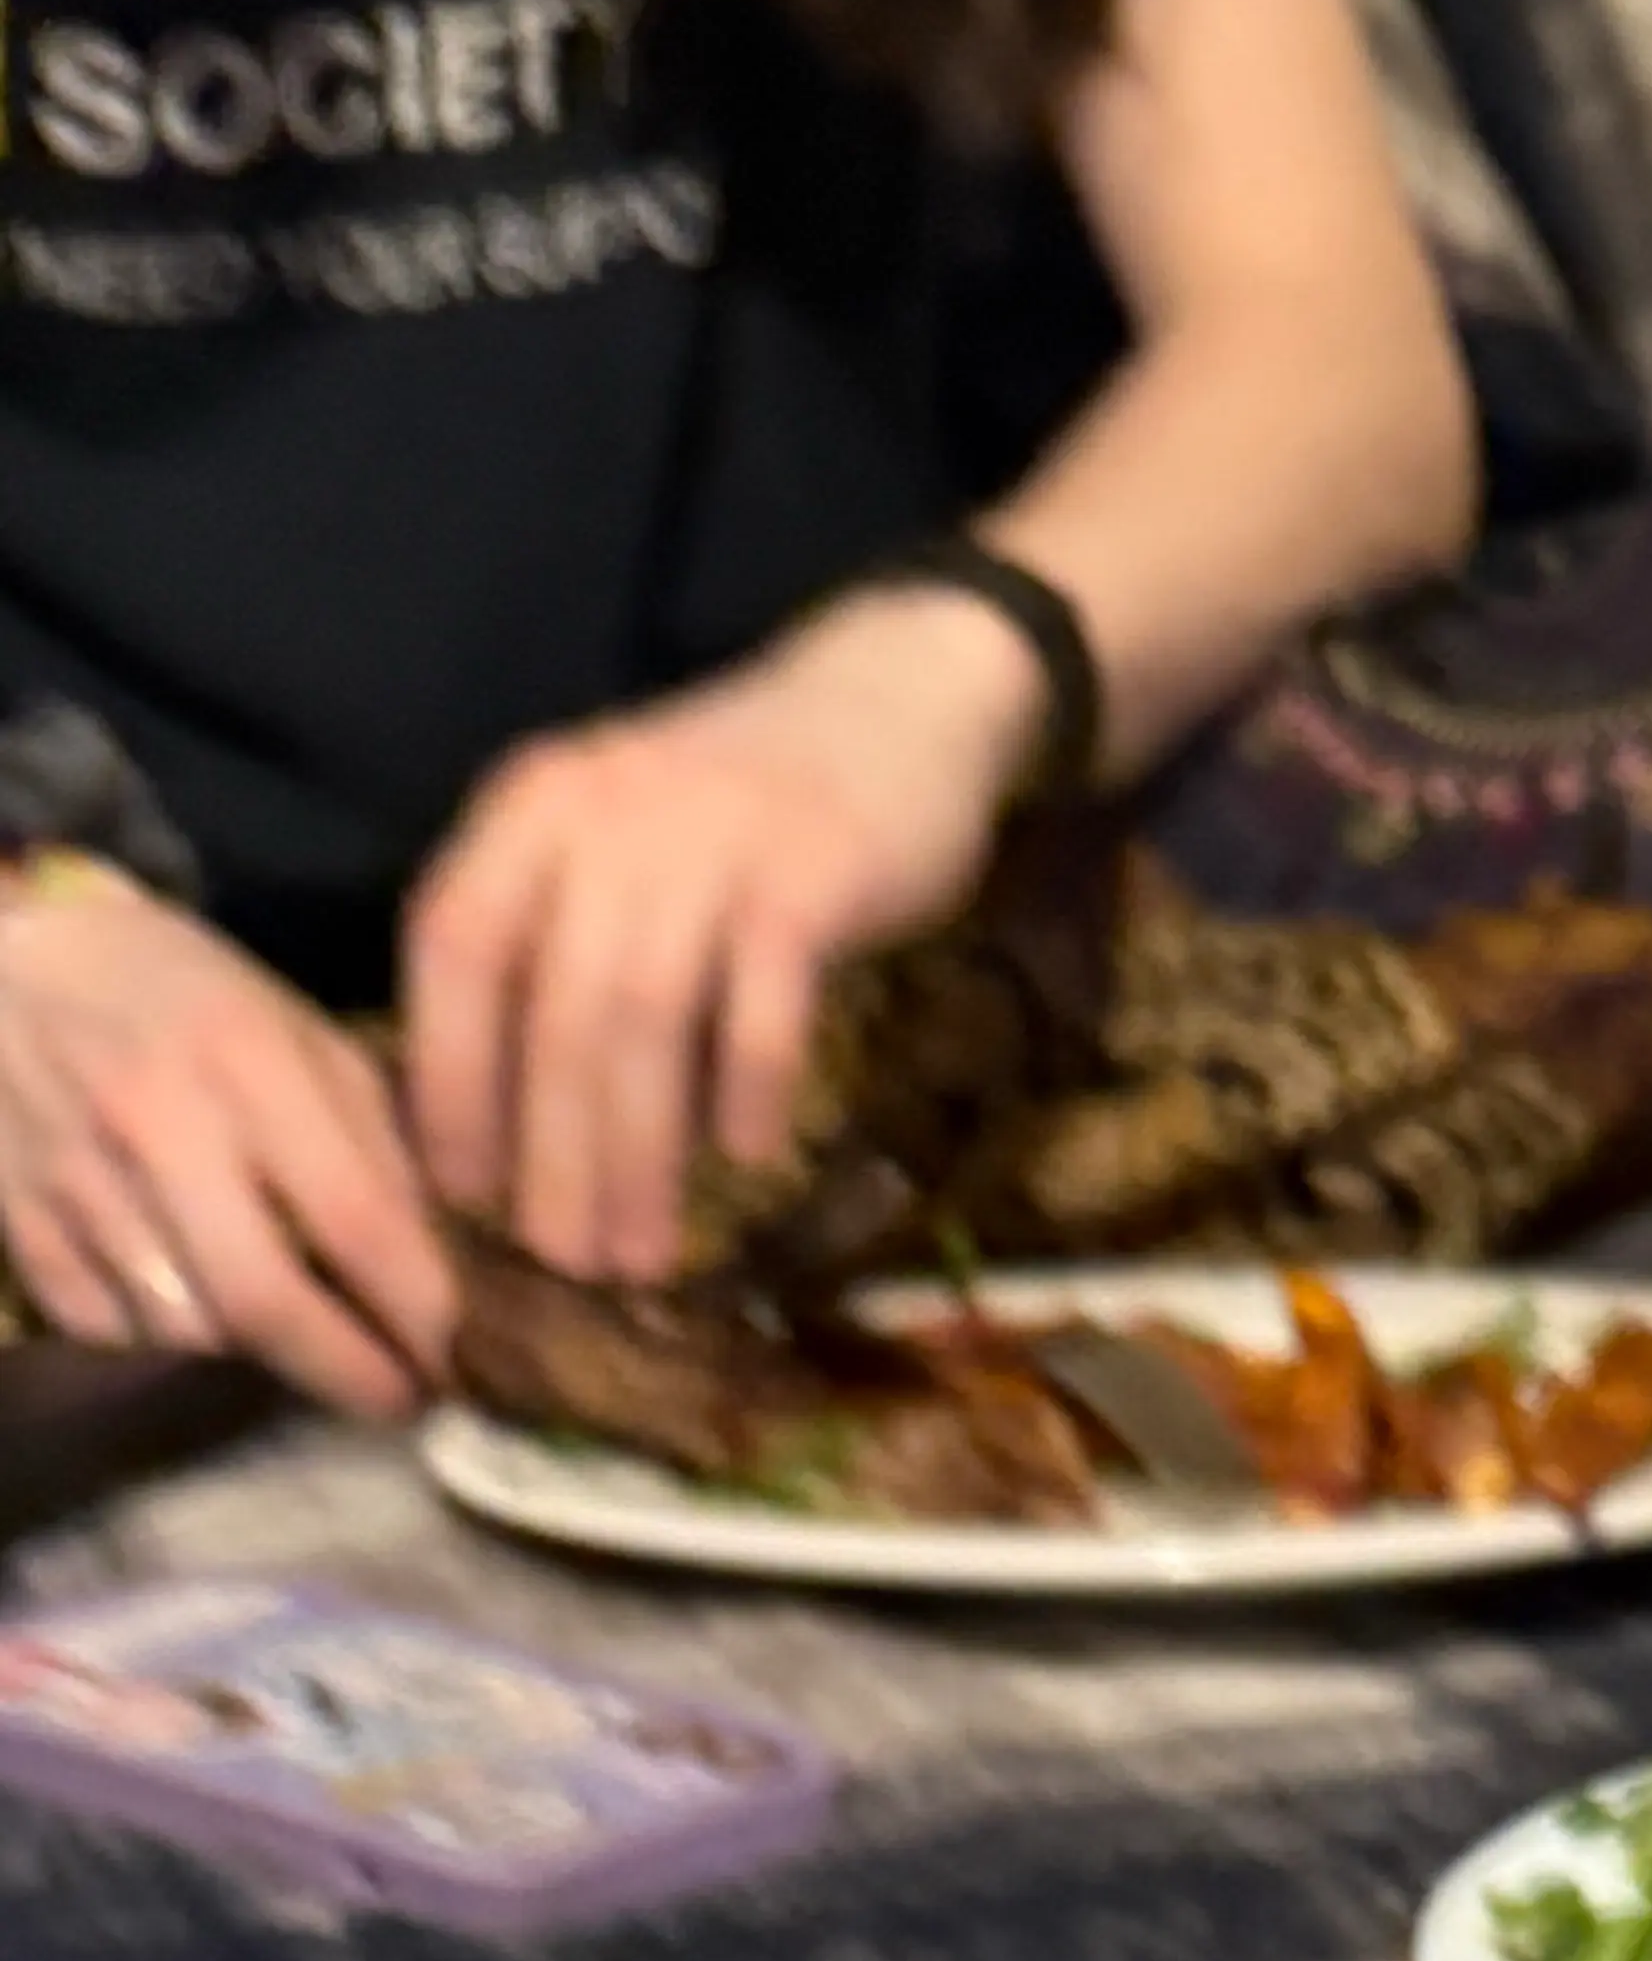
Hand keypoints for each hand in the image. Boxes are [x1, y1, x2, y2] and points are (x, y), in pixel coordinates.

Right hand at [0, 872, 454, 1421]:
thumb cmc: (180, 995)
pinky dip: (165, 1335)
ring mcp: (77, 1178)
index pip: (355, 1221)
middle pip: (264, 1302)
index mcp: (247, 1061)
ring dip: (257, 1351)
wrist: (9, 960)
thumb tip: (437, 1269)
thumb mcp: (296, 1030)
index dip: (417, 1313)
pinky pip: (111, 1328)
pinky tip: (191, 1297)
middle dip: (348, 1373)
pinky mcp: (18, 1219)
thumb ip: (371, 1139)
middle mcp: (158, 1124)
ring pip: (190, 1330)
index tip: (458, 1361)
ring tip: (292, 1328)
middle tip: (397, 1400)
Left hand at [404, 588, 1051, 1288]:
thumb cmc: (741, 803)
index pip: (454, 944)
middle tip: (562, 1262)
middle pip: (554, 1007)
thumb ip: (560, 937)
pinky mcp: (811, 871)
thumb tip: (515, 1120)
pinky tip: (746, 1159)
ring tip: (640, 1252)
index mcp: (536, 808)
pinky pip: (763, 1001)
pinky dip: (747, 1088)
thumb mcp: (620, 839)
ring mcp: (710, 837)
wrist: (896, 698)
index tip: (460, 1191)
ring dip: (637, 1152)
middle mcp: (606, 813)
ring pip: (644, 1017)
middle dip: (552, 1152)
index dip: (447, 1075)